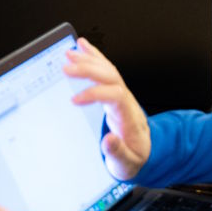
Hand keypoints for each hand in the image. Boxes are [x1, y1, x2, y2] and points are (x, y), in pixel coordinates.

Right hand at [64, 38, 150, 179]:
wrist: (145, 150)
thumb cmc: (135, 156)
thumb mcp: (128, 164)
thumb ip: (119, 153)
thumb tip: (108, 140)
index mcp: (129, 116)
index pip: (115, 95)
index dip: (94, 94)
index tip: (75, 99)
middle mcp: (125, 100)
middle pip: (110, 76)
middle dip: (88, 69)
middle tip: (66, 67)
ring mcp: (120, 93)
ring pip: (107, 69)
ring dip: (88, 59)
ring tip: (70, 53)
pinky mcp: (113, 91)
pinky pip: (105, 69)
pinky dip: (93, 56)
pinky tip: (82, 47)